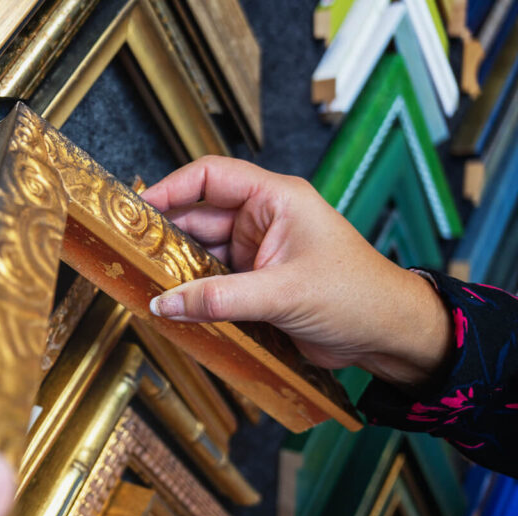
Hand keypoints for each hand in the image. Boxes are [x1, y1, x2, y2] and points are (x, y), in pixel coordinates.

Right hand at [142, 156, 451, 387]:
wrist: (387, 335)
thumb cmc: (356, 296)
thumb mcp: (284, 293)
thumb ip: (220, 298)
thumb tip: (165, 302)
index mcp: (276, 199)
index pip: (211, 177)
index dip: (170, 188)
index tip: (137, 209)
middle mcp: (262, 220)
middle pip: (198, 217)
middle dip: (166, 236)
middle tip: (132, 254)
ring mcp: (257, 252)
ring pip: (202, 253)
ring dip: (177, 269)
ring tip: (145, 283)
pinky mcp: (255, 284)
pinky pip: (212, 282)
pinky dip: (192, 293)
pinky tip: (171, 305)